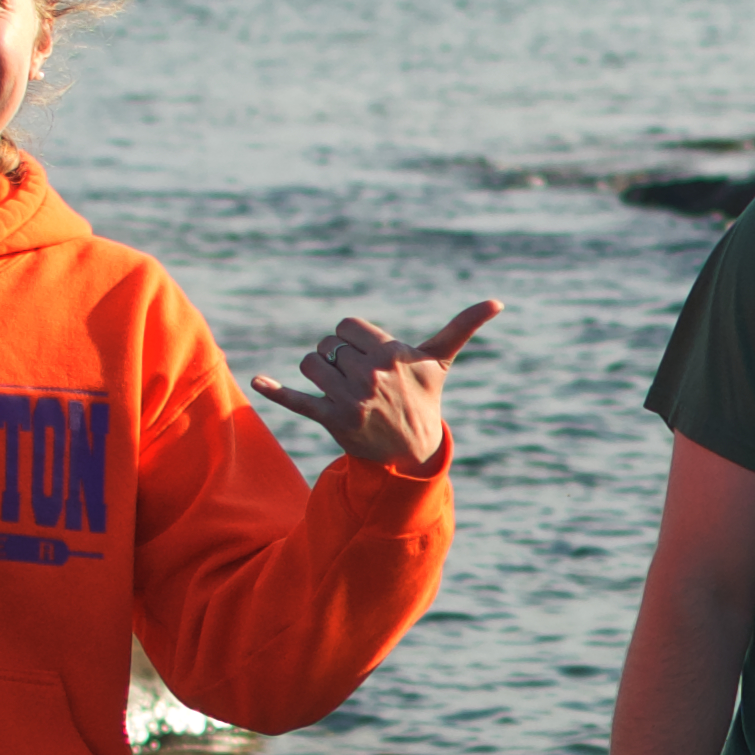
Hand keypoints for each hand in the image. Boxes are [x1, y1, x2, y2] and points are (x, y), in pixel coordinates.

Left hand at [253, 298, 499, 467]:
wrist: (412, 452)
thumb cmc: (424, 399)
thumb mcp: (441, 361)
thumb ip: (464, 326)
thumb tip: (498, 301)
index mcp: (390, 353)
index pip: (345, 326)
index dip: (352, 339)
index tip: (369, 356)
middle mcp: (370, 374)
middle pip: (327, 345)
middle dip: (338, 358)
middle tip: (360, 381)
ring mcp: (350, 398)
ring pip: (310, 364)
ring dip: (319, 374)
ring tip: (342, 390)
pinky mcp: (331, 420)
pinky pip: (298, 400)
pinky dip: (276, 392)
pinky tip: (256, 381)